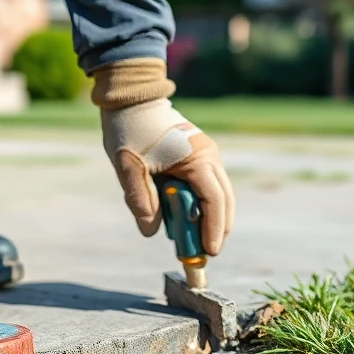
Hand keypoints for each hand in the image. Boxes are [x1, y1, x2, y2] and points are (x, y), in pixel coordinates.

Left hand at [100, 98, 234, 255]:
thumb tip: (152, 232)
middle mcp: (210, 156)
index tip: (208, 252)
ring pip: (219, 195)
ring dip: (210, 218)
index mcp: (198, 158)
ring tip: (195, 242)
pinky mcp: (199, 157)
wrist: (131, 99)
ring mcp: (207, 155)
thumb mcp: (129, 168)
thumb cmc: (130, 130)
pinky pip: (208, 187)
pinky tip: (187, 220)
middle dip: (217, 229)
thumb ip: (141, 200)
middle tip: (203, 254)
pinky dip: (202, 206)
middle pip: (224, 201)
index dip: (213, 229)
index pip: (214, 201)